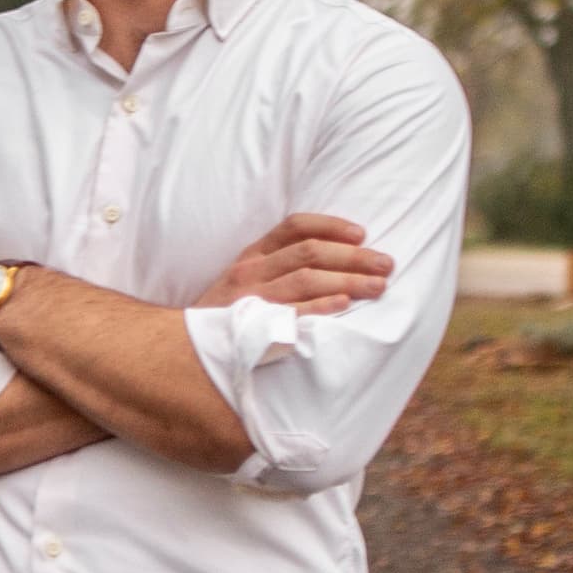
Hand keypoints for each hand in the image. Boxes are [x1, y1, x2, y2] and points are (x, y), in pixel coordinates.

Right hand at [193, 214, 392, 318]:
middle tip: (386, 265)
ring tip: (378, 286)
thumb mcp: (245, 281)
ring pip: (307, 278)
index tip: (361, 233)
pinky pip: (293, 312)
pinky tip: (344, 304)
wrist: (186, 346)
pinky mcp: (253, 325)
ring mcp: (252, 297)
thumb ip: (277, 266)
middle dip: (353, 257)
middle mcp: (252, 270)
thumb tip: (330, 258)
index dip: (331, 226)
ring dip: (348, 279)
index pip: (295, 226)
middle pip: (310, 252)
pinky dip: (320, 305)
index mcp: (253, 254)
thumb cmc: (225, 314)